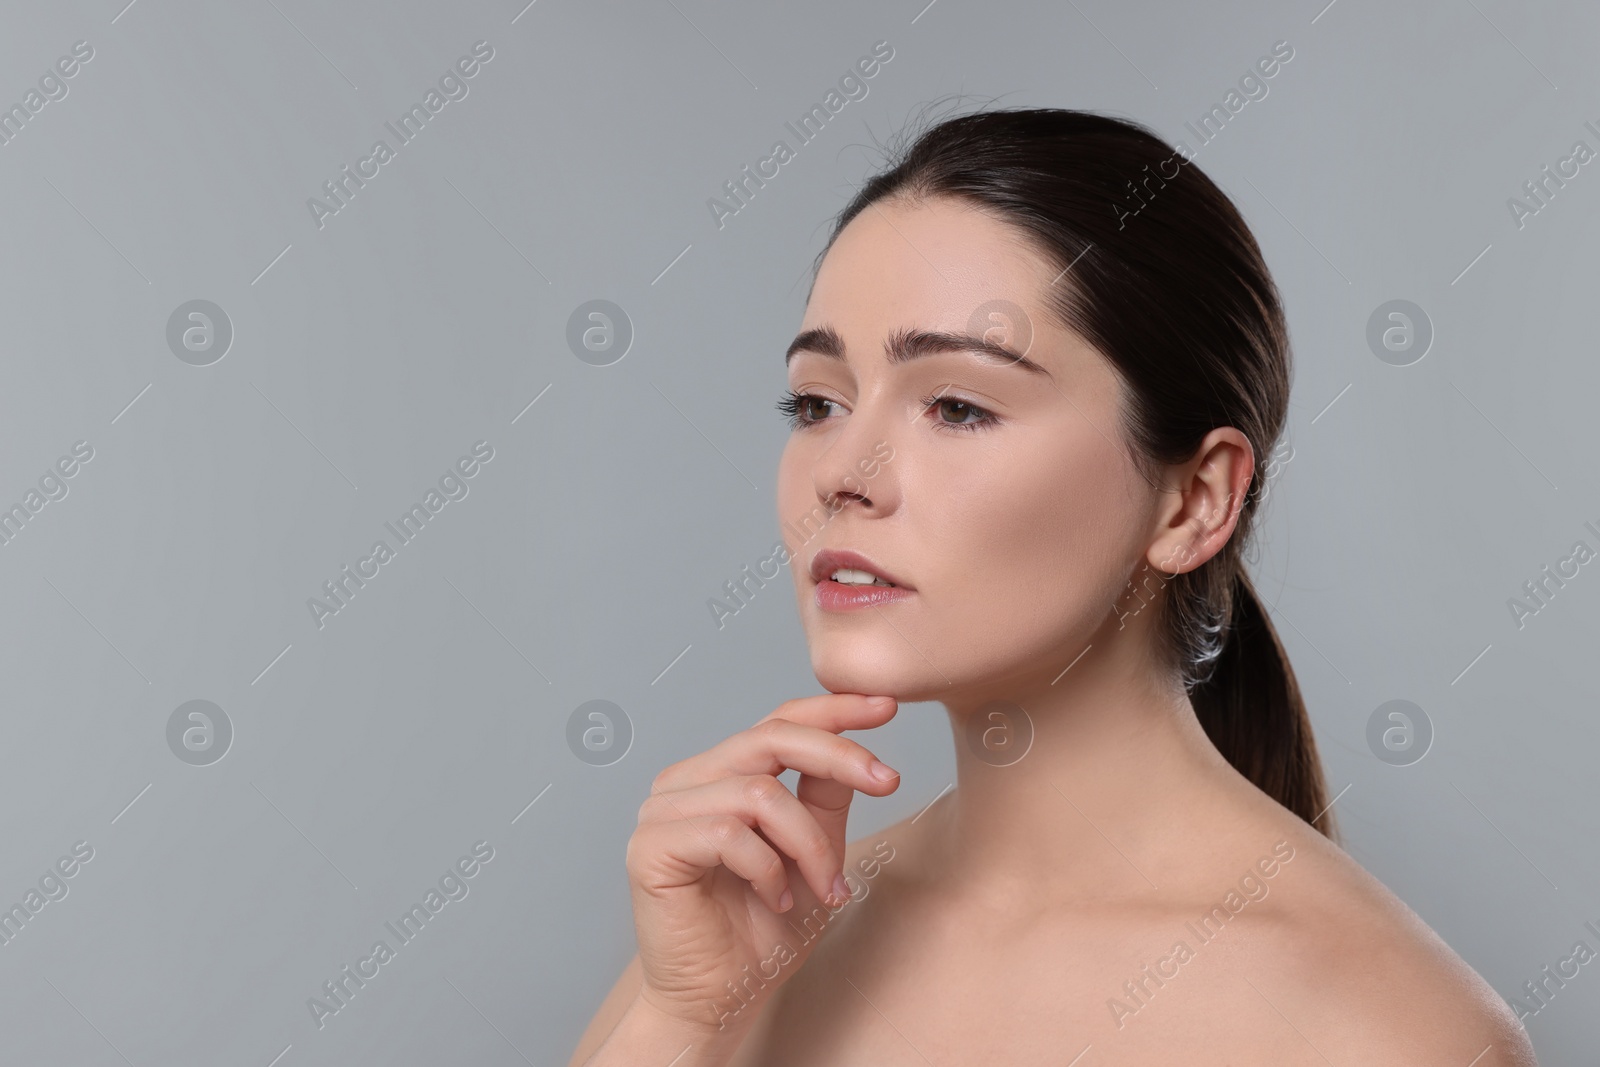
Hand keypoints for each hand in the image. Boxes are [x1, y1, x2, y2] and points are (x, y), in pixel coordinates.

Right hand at [624, 693, 900, 1034]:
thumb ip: (823, 797)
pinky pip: (728, 834)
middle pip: (770, 738)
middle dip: (838, 756)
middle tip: (886, 781)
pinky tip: (777, 899)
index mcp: (720, 774)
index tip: (887, 706)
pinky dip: (768, 869)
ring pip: (758, 792)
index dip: (833, 709)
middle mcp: (686, 782)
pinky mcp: (650, 847)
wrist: (721, 998)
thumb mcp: (813, 851)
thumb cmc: (761, 930)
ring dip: (808, 843)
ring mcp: (662, 811)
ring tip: (824, 887)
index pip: (777, 722)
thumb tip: (855, 745)